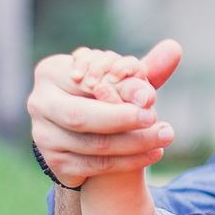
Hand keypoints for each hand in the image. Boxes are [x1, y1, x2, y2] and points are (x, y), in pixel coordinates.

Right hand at [28, 39, 182, 187]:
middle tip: (154, 118)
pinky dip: (129, 161)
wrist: (84, 134)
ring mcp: (43, 136)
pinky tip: (154, 153)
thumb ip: (143, 70)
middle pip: (81, 116)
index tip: (152, 98)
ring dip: (134, 144)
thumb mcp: (119, 81)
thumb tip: (175, 48)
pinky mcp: (55, 163)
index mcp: (50, 72)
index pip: (86, 82)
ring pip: (94, 145)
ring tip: (164, 137)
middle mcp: (39, 104)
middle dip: (122, 120)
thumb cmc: (102, 97)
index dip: (119, 90)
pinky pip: (96, 166)